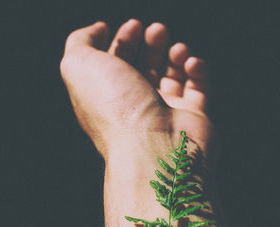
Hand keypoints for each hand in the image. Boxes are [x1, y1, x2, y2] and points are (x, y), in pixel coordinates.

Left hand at [60, 20, 214, 159]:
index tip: (133, 26)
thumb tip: (99, 29)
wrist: (153, 147)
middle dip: (151, 44)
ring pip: (173, 77)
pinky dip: (198, 70)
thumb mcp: (80, 65)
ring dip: (175, 55)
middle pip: (144, 68)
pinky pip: (199, 89)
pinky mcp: (193, 118)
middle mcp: (136, 106)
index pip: (116, 64)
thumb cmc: (115, 107)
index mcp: (107, 96)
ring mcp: (166, 113)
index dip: (123, 41)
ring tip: (177, 48)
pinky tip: (191, 63)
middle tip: (158, 30)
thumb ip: (81, 42)